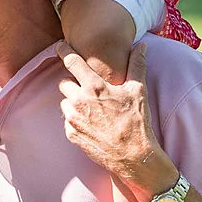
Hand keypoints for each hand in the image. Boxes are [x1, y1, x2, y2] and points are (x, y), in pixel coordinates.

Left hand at [57, 42, 173, 188]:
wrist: (133, 155)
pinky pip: (67, 120)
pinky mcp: (70, 133)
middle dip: (73, 83)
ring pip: (64, 102)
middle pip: (64, 83)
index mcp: (94, 86)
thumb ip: (137, 65)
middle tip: (88, 90)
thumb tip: (141, 45)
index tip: (60, 46)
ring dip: (73, 102)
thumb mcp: (138, 90)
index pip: (71, 61)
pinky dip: (75, 119)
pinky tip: (91, 122)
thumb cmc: (137, 121)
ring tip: (92, 109)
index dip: (64, 51)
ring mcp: (72, 118)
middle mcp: (79, 100)